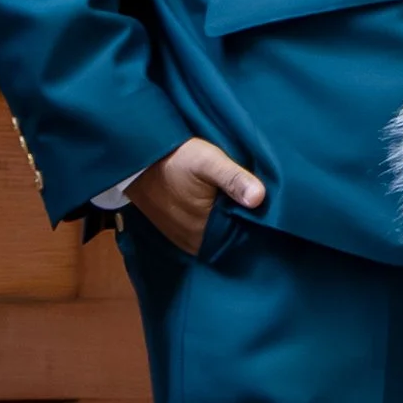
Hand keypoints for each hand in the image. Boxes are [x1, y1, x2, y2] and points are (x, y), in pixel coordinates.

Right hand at [127, 137, 265, 255]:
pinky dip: (214, 219)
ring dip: (228, 219)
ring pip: (219, 233)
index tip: (267, 202)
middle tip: (254, 197)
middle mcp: (196, 244)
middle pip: (233, 235)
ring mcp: (185, 240)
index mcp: (205, 234)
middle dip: (244, 219)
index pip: (245, 235)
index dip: (257, 219)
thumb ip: (233, 179)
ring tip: (236, 198)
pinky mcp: (177, 231)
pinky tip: (219, 202)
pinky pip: (205, 230)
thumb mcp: (207, 161)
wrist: (136, 158)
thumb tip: (259, 198)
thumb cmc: (173, 158)